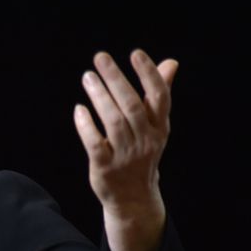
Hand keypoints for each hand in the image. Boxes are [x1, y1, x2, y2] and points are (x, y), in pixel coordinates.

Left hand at [73, 49, 176, 250]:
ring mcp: (125, 154)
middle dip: (117, 80)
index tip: (136, 54)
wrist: (134, 197)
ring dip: (99, 97)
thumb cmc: (142, 152)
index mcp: (159, 127)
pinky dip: (86, 125)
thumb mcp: (155, 126)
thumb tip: (171, 62)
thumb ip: (159, 94)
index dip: (149, 74)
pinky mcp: (105, 167)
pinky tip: (79, 109)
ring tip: (87, 77)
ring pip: (113, 121)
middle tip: (100, 58)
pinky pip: (95, 143)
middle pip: (132, 105)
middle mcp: (145, 140)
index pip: (159, 97)